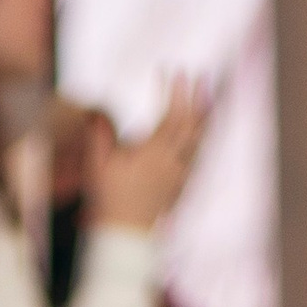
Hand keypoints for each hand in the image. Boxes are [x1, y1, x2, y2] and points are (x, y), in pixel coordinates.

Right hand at [89, 77, 209, 231]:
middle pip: (193, 126)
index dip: (175, 93)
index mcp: (154, 154)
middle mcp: (173, 163)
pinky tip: (201, 132)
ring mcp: (180, 175)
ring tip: (209, 98)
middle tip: (203, 77)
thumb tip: (97, 112)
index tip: (175, 72)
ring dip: (205, 118)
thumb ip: (100, 136)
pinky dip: (202, 140)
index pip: (171, 117)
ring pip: (200, 142)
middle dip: (198, 98)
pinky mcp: (181, 185)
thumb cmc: (109, 198)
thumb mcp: (99, 165)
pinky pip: (197, 158)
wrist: (126, 233)